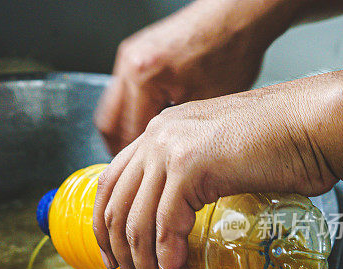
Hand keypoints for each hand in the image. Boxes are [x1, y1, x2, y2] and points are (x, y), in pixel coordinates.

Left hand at [92, 76, 339, 268]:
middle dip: (126, 260)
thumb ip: (195, 175)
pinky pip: (165, 233)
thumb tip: (183, 219)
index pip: (110, 184)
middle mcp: (156, 136)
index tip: (115, 260)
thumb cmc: (289, 140)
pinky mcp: (189, 168)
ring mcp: (169, 150)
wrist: (321, 121)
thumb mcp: (224, 153)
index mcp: (160, 131)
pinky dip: (171, 268)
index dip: (105, 228)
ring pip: (137, 228)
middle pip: (115, 210)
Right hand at [95, 0, 300, 154]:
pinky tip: (150, 124)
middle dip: (119, 151)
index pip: (126, 136)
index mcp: (144, 78)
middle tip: (131, 173)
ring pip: (111, 108)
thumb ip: (180, 137)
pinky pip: (122, 92)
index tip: (140, 180)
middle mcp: (129, 65)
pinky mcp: (134, 53)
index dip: (135, 163)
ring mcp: (128, 57)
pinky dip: (131, 112)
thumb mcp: (207, 105)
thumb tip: (166, 166)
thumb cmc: (229, 49)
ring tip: (141, 152)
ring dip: (123, 131)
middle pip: (107, 123)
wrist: (235, 15)